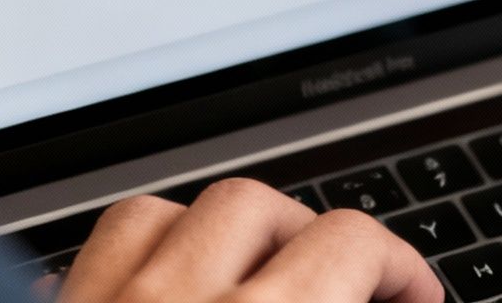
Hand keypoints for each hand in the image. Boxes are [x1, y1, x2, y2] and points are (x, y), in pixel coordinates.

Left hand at [53, 179, 440, 302]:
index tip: (415, 298)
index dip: (402, 268)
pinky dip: (135, 259)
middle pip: (259, 208)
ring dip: (221, 234)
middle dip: (315, 240)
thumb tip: (382, 298)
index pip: (350, 245)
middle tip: (344, 285)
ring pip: (167, 214)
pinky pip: (87, 255)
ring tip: (252, 274)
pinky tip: (156, 288)